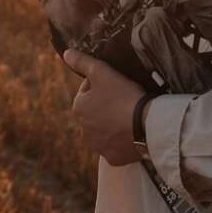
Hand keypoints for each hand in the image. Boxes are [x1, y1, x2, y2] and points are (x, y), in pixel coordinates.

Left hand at [64, 49, 145, 165]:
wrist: (146, 125)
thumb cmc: (123, 95)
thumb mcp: (102, 72)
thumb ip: (82, 62)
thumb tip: (66, 54)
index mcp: (78, 108)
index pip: (86, 91)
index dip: (101, 84)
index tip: (115, 83)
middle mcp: (83, 130)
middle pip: (94, 112)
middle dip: (104, 106)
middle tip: (123, 98)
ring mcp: (98, 146)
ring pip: (103, 130)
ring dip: (111, 124)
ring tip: (128, 115)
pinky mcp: (113, 158)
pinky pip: (115, 147)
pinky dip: (121, 140)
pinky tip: (131, 132)